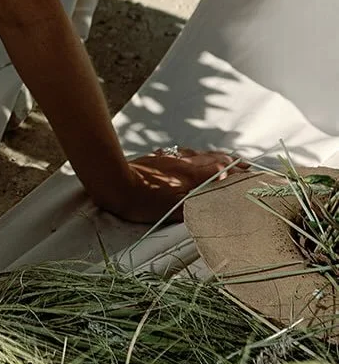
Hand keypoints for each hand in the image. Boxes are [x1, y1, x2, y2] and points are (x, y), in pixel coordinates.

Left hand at [104, 147, 246, 224]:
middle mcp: (182, 162)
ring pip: (195, 154)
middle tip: (242, 163)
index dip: (236, 170)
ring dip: (210, 156)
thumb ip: (196, 205)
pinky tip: (186, 157)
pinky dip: (190, 156)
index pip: (220, 169)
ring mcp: (168, 158)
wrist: (114, 182)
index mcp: (190, 174)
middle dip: (228, 160)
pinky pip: (178, 154)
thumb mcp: (174, 210)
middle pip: (210, 157)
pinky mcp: (155, 158)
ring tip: (220, 160)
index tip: (250, 170)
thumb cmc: (144, 200)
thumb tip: (214, 205)